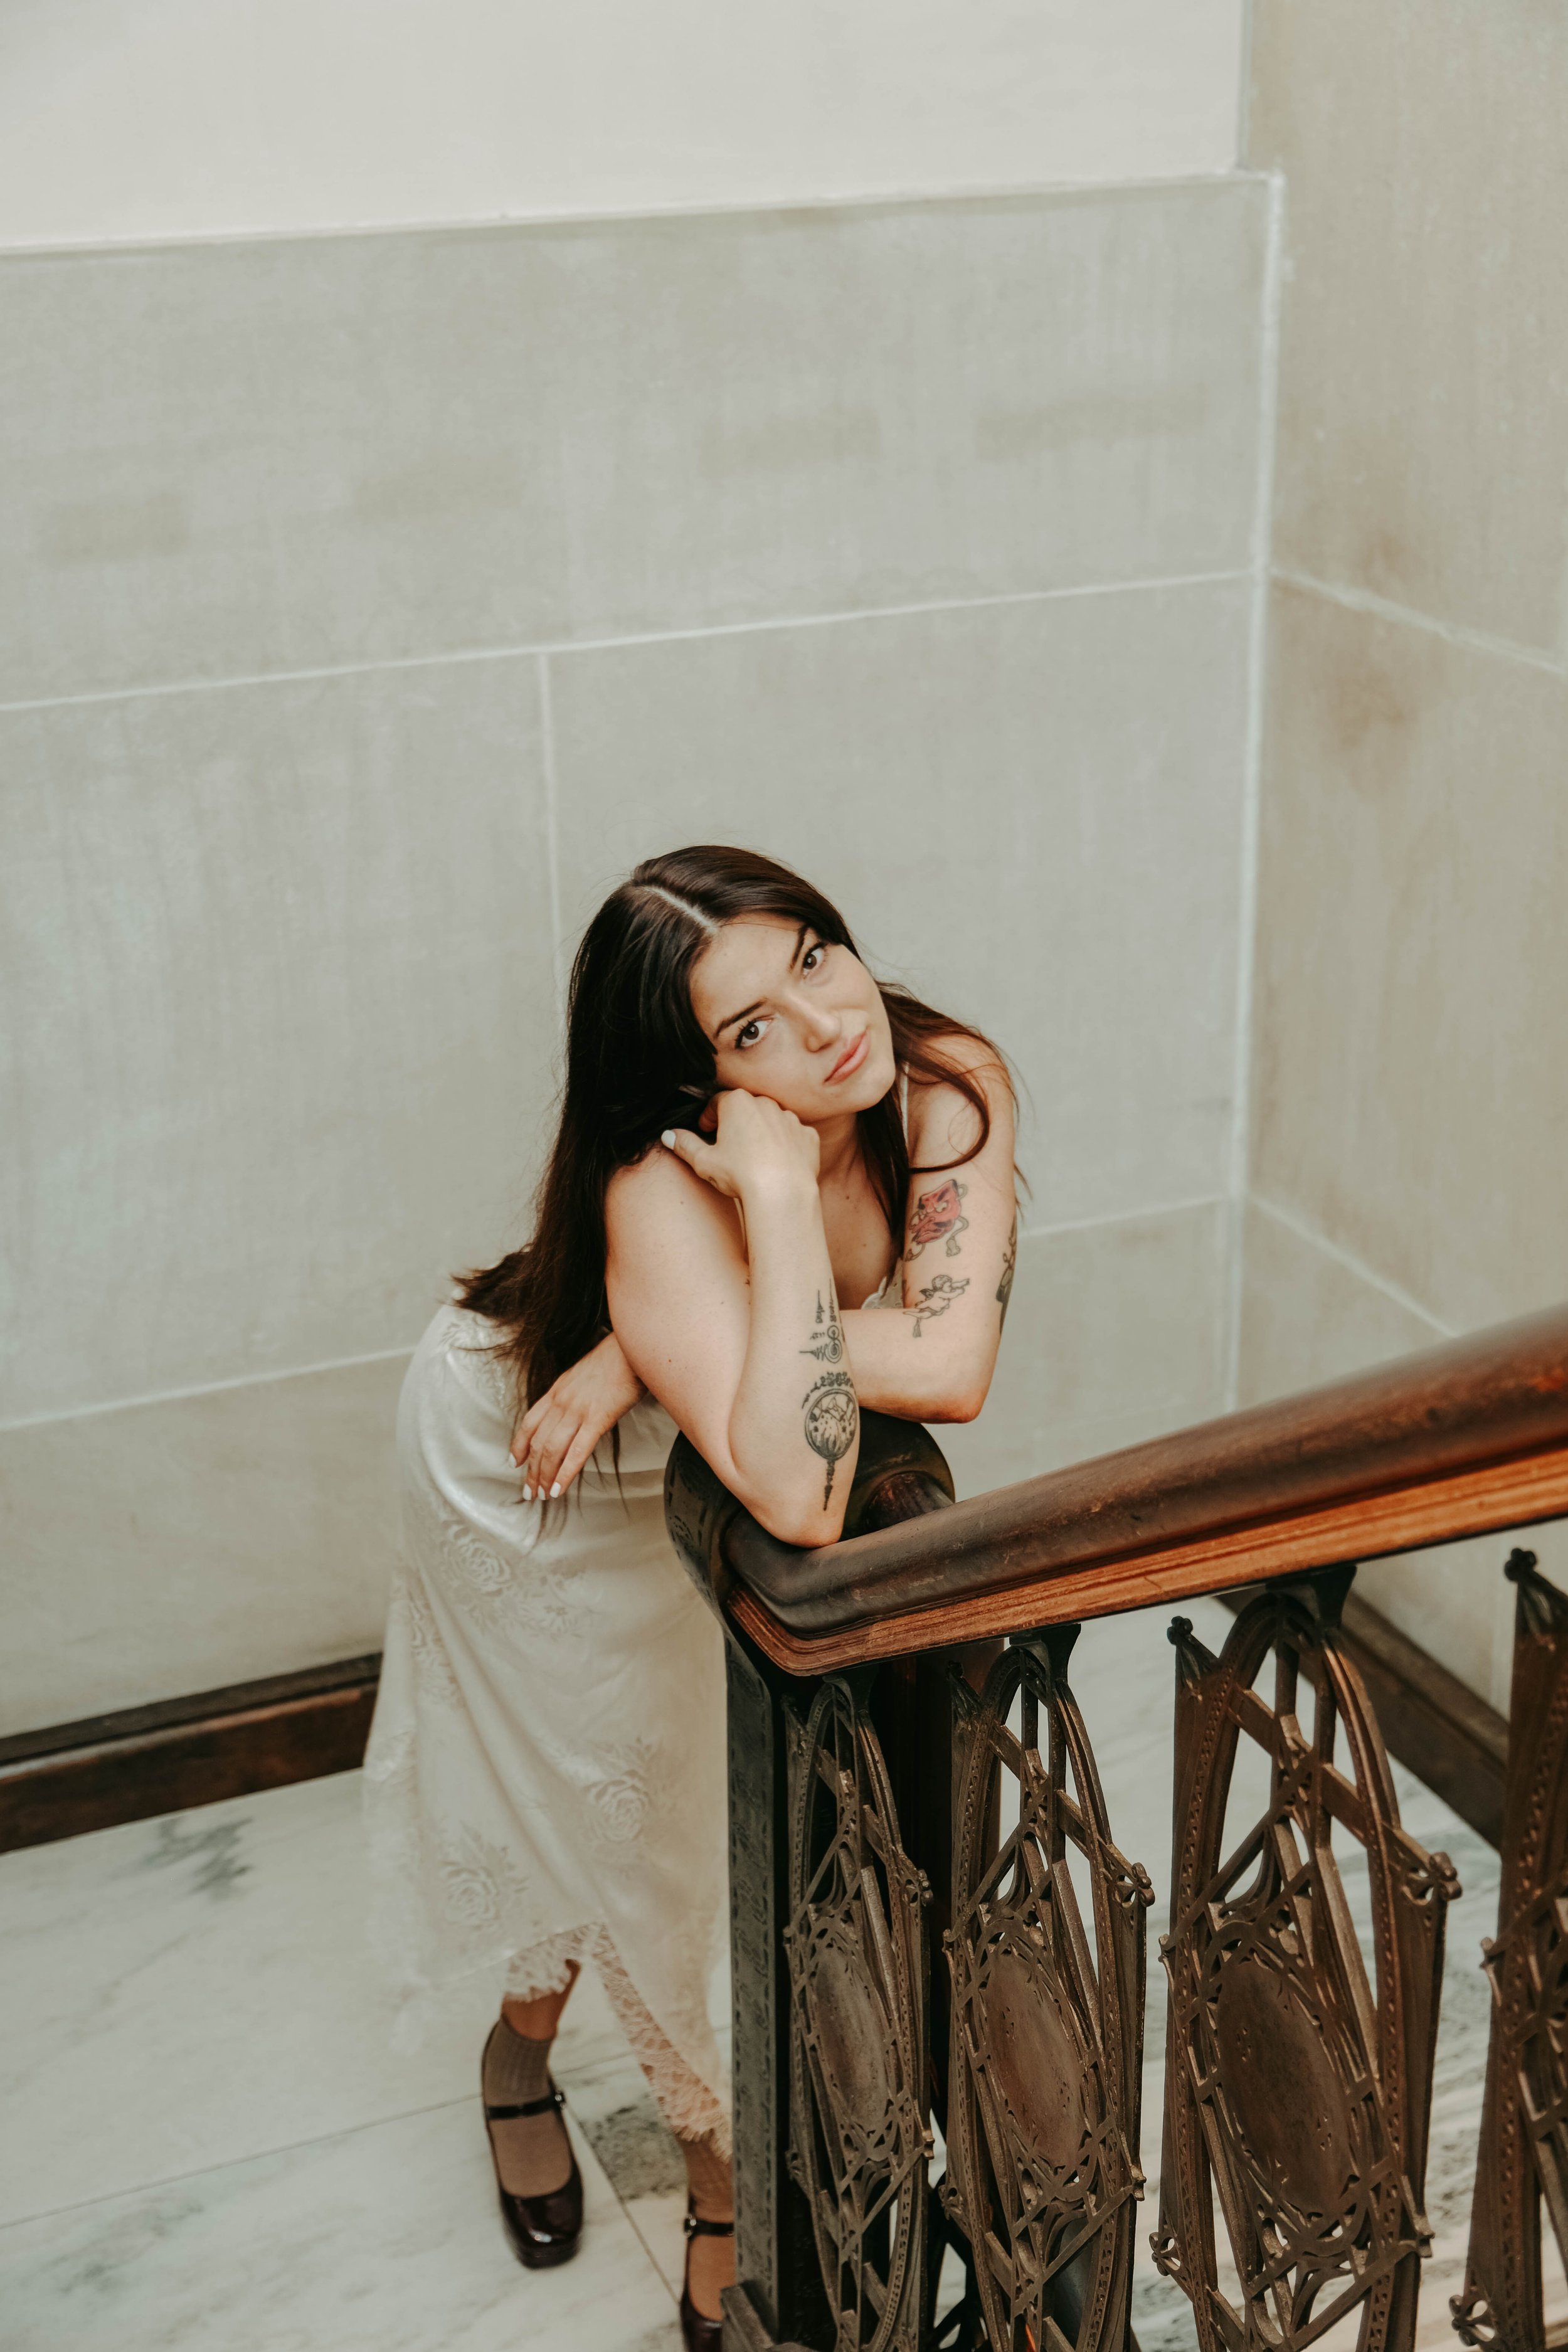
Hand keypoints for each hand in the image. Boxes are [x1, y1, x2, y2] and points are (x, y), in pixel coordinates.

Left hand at [510, 1333, 644, 1499]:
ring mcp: (578, 1410)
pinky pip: (576, 1451)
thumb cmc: (617, 1358)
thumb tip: (576, 1411)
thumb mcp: (586, 1373)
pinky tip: (560, 1488)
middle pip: (537, 1442)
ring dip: (544, 1476)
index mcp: (558, 1390)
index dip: (519, 1445)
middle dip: (531, 1470)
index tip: (515, 1462)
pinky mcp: (598, 1418)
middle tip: (529, 1491)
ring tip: (543, 1494)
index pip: (529, 1422)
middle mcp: (562, 1401)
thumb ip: (576, 1393)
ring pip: (551, 1450)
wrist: (634, 1344)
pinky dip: (565, 1473)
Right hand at [661, 1089, 819, 1202]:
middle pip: (746, 1108)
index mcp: (737, 1102)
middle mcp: (766, 1103)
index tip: (706, 1131)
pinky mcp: (808, 1136)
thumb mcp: (703, 1161)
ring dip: (762, 1133)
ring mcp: (790, 1118)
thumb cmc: (739, 1174)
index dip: (708, 1116)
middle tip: (729, 1145)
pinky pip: (793, 1136)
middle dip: (736, 1123)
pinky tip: (778, 1165)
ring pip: (771, 1121)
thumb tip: (668, 1135)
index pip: (717, 1102)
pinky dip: (786, 1146)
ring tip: (754, 1158)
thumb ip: (684, 1144)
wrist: (782, 1192)